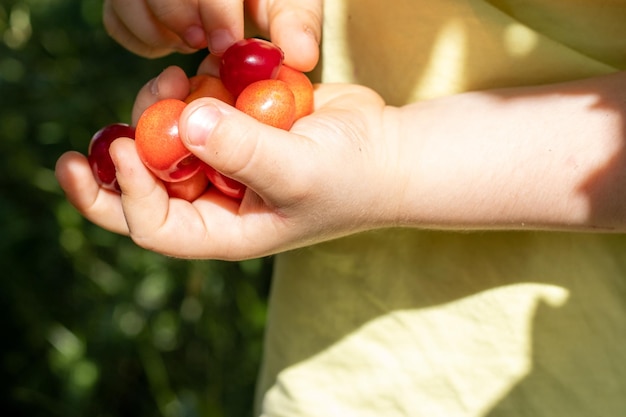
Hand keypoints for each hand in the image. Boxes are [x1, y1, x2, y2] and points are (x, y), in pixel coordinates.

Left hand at [55, 66, 400, 259]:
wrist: (386, 149)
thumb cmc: (352, 177)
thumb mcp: (301, 172)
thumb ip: (245, 152)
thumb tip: (186, 123)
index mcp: (224, 230)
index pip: (155, 226)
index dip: (128, 193)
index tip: (127, 147)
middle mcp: (215, 199)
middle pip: (145, 183)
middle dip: (126, 151)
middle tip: (121, 120)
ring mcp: (223, 159)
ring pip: (165, 138)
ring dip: (160, 107)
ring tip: (177, 77)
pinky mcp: (236, 126)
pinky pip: (197, 106)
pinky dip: (195, 86)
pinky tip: (205, 69)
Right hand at [103, 0, 321, 70]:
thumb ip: (295, 23)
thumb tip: (302, 58)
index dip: (212, 10)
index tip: (225, 45)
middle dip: (178, 17)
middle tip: (201, 43)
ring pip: (127, 2)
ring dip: (159, 32)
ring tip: (193, 39)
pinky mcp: (124, 1)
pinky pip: (116, 24)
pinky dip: (143, 41)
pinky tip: (174, 41)